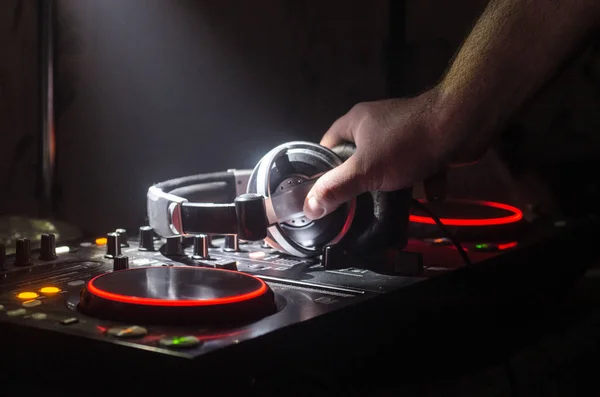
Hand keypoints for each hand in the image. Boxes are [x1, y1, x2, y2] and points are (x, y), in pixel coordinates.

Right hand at [302, 88, 481, 219]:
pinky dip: (422, 179)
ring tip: (390, 201)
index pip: (328, 145)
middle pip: (359, 155)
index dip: (324, 168)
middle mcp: (377, 122)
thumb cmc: (407, 143)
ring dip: (392, 182)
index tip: (325, 191)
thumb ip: (336, 189)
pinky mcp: (427, 139)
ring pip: (389, 161)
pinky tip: (428, 195)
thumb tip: (309, 207)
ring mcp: (404, 129)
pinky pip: (418, 163)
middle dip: (361, 178)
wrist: (461, 125)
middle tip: (358, 200)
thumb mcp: (365, 170)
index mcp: (355, 121)